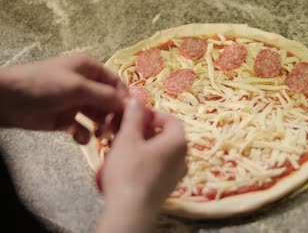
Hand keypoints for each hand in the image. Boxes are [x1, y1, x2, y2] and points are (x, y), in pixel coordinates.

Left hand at [0, 52, 127, 142]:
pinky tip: (78, 137)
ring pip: (99, 116)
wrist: (6, 100)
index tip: (133, 116)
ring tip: (101, 135)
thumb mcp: (77, 87)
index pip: (117, 84)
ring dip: (102, 126)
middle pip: (110, 102)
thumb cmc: (42, 85)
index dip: (125, 99)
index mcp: (90, 68)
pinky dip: (84, 134)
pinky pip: (84, 128)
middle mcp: (86, 84)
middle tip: (117, 130)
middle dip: (114, 115)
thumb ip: (106, 96)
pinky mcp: (66, 119)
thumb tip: (131, 104)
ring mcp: (76, 102)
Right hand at [96, 99, 186, 231]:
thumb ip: (134, 116)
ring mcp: (177, 174)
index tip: (134, 117)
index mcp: (179, 142)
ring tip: (122, 148)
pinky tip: (127, 166)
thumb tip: (137, 99)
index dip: (152, 114)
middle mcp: (183, 157)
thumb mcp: (128, 138)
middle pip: (166, 135)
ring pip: (161, 151)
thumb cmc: (129, 170)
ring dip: (143, 146)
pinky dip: (145, 161)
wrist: (130, 210)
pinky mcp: (167, 187)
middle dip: (144, 130)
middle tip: (124, 131)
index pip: (171, 119)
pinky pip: (159, 166)